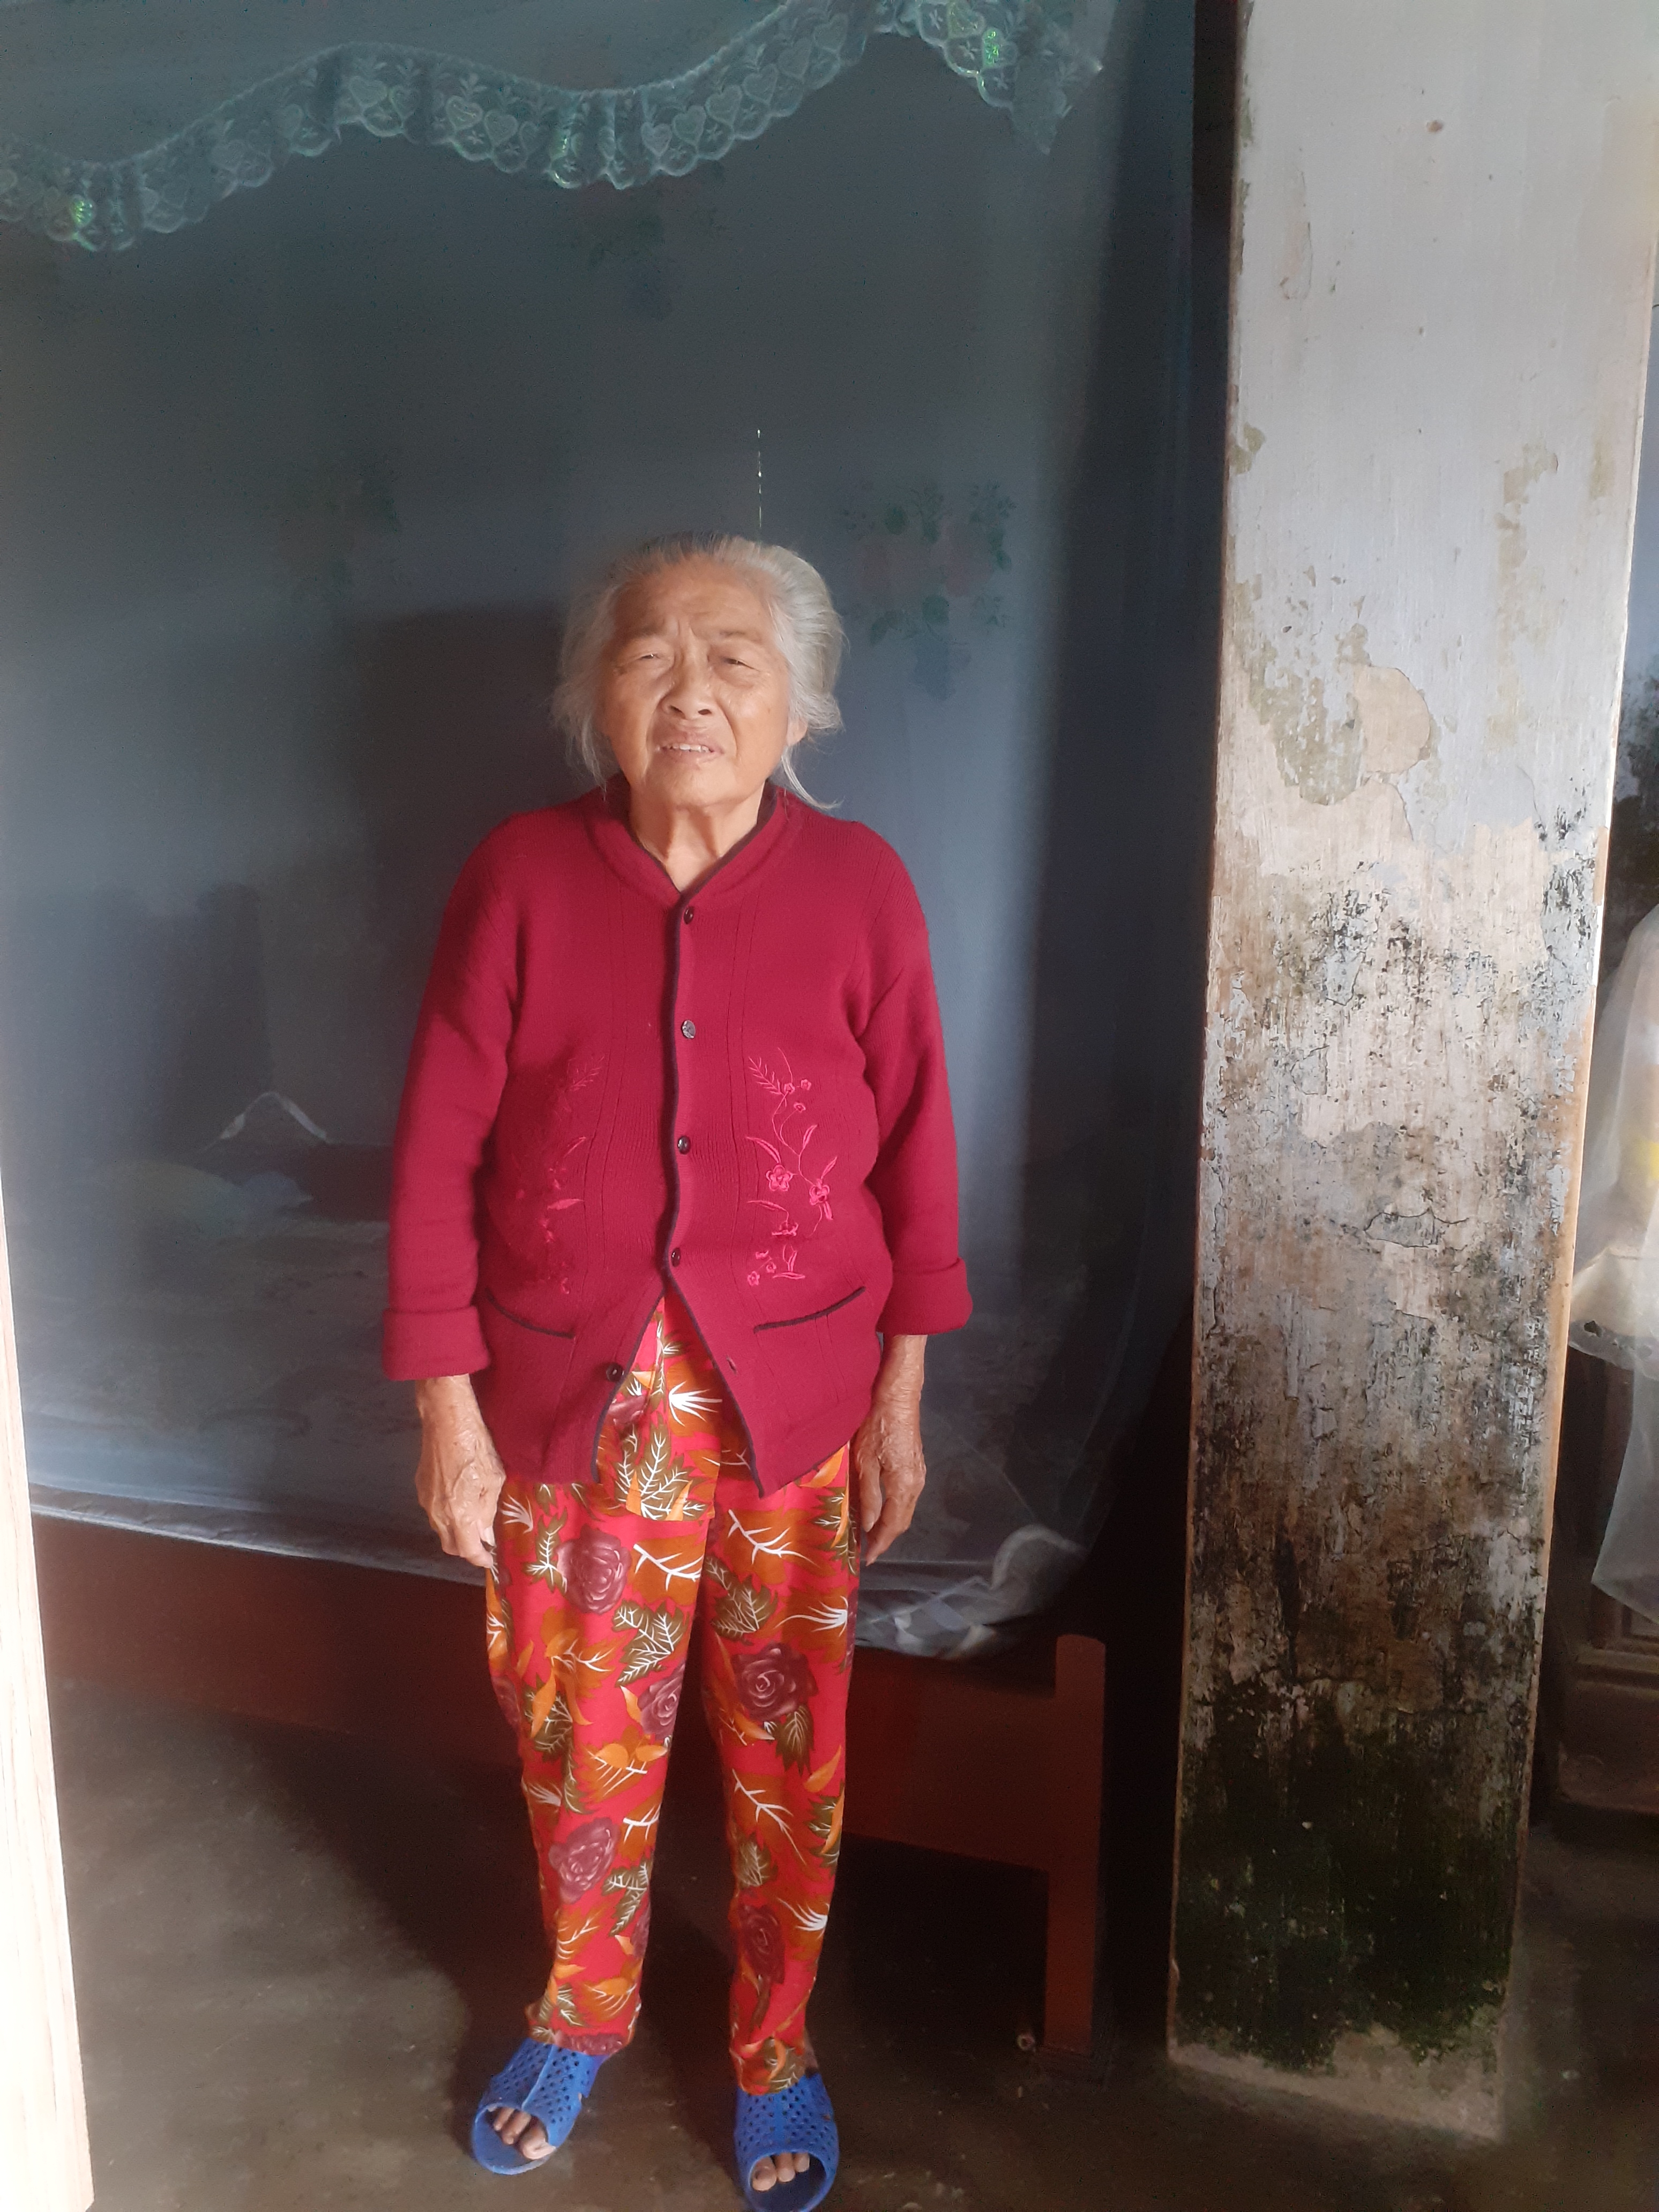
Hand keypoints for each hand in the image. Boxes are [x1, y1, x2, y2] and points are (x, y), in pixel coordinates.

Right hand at [414, 1374, 506, 1570]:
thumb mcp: (493, 1479)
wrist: (445, 1418)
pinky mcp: (421, 1487)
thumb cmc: (475, 1445)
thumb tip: (486, 1534)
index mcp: (458, 1513)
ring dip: (457, 1531)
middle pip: (450, 1545)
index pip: (467, 1550)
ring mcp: (426, 1500)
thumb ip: (488, 1510)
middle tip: (484, 1541)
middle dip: (467, 1548)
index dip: (480, 1558)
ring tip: (475, 1519)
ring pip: (441, 1529)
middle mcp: (437, 1512)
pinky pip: (435, 1512)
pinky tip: (461, 1502)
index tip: (490, 1559)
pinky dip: (448, 1515)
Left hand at [851, 1334, 926, 1565]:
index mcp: (904, 1486)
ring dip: (889, 1523)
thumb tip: (868, 1525)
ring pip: (905, 1509)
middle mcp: (916, 1483)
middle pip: (902, 1520)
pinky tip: (880, 1507)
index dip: (880, 1544)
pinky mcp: (915, 1462)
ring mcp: (919, 1472)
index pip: (893, 1526)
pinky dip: (894, 1508)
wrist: (897, 1393)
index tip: (867, 1559)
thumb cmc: (876, 1425)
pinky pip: (906, 1496)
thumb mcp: (864, 1462)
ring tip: (870, 1533)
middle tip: (866, 1550)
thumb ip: (867, 1496)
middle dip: (885, 1537)